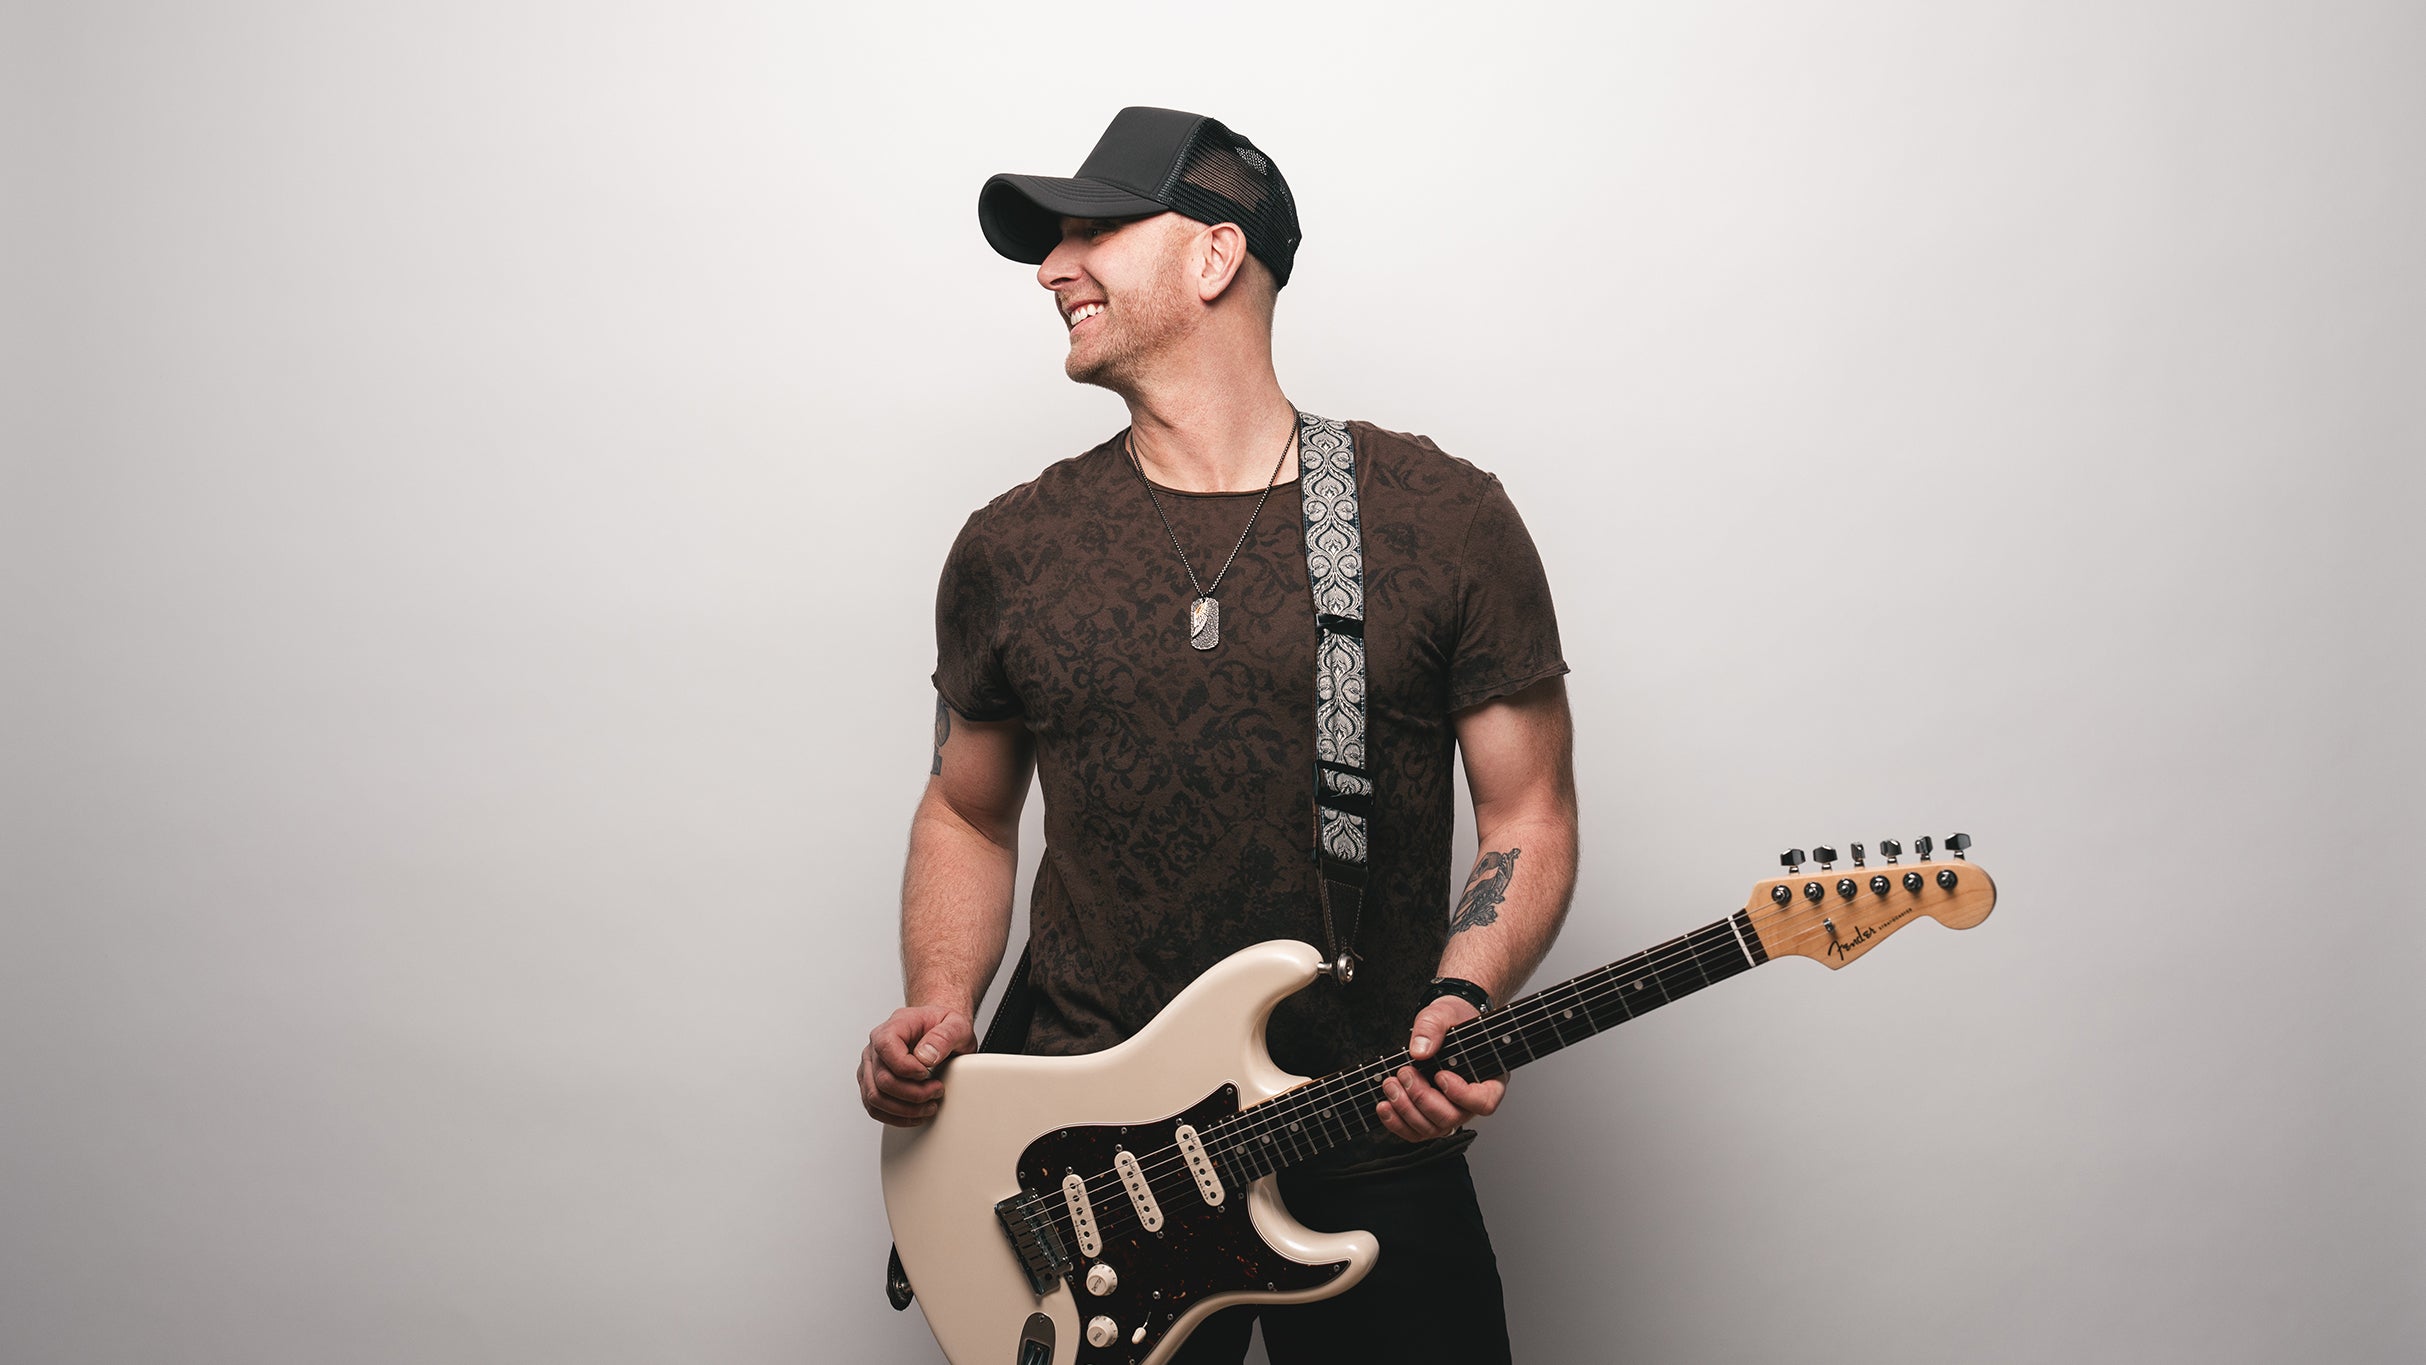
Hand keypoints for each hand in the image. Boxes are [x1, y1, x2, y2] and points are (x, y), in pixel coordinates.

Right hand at [859, 1004, 974, 1127]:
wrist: (939, 1030)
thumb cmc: (943, 1025)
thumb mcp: (956, 1024)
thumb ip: (944, 1037)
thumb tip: (926, 1056)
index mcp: (893, 1027)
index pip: (886, 1048)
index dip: (906, 1067)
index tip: (927, 1074)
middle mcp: (876, 1047)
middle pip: (882, 1079)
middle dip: (913, 1094)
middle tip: (936, 1092)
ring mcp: (872, 1066)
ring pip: (875, 1098)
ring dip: (904, 1109)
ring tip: (928, 1106)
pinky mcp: (873, 1083)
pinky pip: (874, 1107)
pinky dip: (895, 1117)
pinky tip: (914, 1115)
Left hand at [1375, 996, 1507, 1142]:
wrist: (1441, 1026)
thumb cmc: (1452, 1021)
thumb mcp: (1444, 1014)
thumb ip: (1433, 1028)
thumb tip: (1419, 1052)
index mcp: (1488, 1080)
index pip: (1484, 1102)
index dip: (1461, 1095)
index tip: (1440, 1075)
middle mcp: (1470, 1103)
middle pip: (1452, 1118)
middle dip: (1423, 1099)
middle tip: (1405, 1074)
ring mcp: (1449, 1112)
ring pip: (1432, 1129)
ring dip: (1406, 1110)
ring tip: (1390, 1084)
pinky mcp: (1428, 1117)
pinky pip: (1415, 1132)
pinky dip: (1397, 1123)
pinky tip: (1384, 1105)